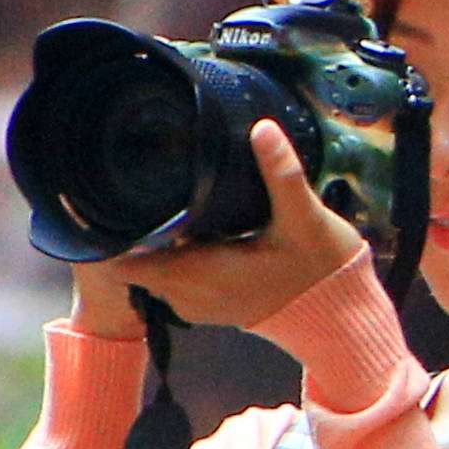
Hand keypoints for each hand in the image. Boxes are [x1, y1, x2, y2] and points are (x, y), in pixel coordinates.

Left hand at [66, 120, 374, 339]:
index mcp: (201, 272)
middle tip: (131, 176)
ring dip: (151, 235)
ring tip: (154, 192)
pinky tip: (187, 219)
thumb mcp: (305, 219)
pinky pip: (171, 272)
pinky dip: (170, 249)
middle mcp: (190, 292)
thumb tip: (262, 128)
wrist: (341, 321)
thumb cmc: (322, 272)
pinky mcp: (209, 299)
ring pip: (152, 264)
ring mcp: (197, 300)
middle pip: (133, 257)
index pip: (127, 259)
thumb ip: (281, 174)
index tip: (107, 193)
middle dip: (130, 223)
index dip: (112, 230)